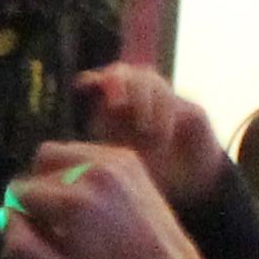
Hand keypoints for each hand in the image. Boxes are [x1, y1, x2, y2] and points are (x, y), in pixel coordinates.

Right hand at [0, 143, 196, 258]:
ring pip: (59, 150)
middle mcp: (89, 172)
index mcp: (71, 202)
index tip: (37, 230)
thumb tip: (4, 216)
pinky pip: (84, 150)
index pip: (19, 190)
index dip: (21, 213)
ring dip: (56, 173)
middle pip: (37, 162)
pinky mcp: (125, 155)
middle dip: (37, 186)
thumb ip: (23, 247)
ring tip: (70, 201)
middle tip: (51, 213)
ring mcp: (110, 159)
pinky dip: (79, 167)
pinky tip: (91, 193)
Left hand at [73, 65, 232, 206]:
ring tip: (144, 130)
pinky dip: (164, 114)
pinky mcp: (189, 108)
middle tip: (116, 105)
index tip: (80, 86)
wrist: (194, 186)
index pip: (101, 82)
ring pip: (147, 78)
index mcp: (118, 109)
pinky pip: (173, 98)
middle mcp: (140, 99)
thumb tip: (64, 151)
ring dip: (142, 101)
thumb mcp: (117, 168)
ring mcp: (165, 101)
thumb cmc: (150, 177)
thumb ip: (93, 155)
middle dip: (116, 83)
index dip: (91, 80)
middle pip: (121, 72)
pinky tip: (162, 136)